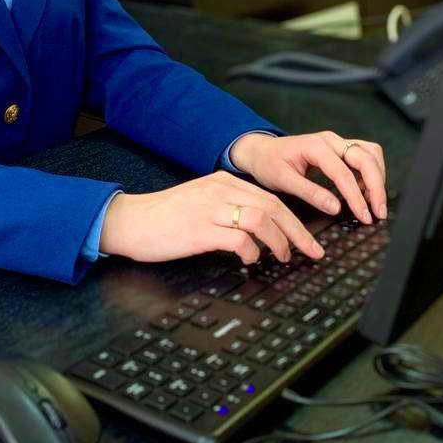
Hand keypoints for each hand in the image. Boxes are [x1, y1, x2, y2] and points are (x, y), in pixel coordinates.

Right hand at [98, 171, 325, 265]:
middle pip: (273, 207)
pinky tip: (250, 260)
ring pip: (261, 219)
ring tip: (282, 258)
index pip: (270, 197)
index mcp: (222, 182)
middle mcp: (219, 191)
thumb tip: (260, 231)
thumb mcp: (200, 202)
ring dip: (279, 241)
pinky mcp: (200, 229)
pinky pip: (239, 239)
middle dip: (298, 232)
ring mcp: (210, 209)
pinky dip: (252, 251)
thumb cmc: (163, 217)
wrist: (130, 221)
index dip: (295, 220)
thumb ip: (228, 208)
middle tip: (312, 252)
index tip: (309, 239)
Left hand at [229, 131, 387, 224]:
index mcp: (315, 146)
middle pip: (366, 158)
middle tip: (378, 212)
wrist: (260, 150)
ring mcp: (337, 142)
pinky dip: (371, 173)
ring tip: (374, 203)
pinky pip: (365, 155)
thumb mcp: (283, 180)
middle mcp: (330, 140)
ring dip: (377, 177)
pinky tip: (365, 192)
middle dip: (377, 186)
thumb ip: (310, 193)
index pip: (344, 172)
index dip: (357, 196)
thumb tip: (335, 208)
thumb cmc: (268, 163)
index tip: (364, 216)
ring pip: (370, 153)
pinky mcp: (340, 148)